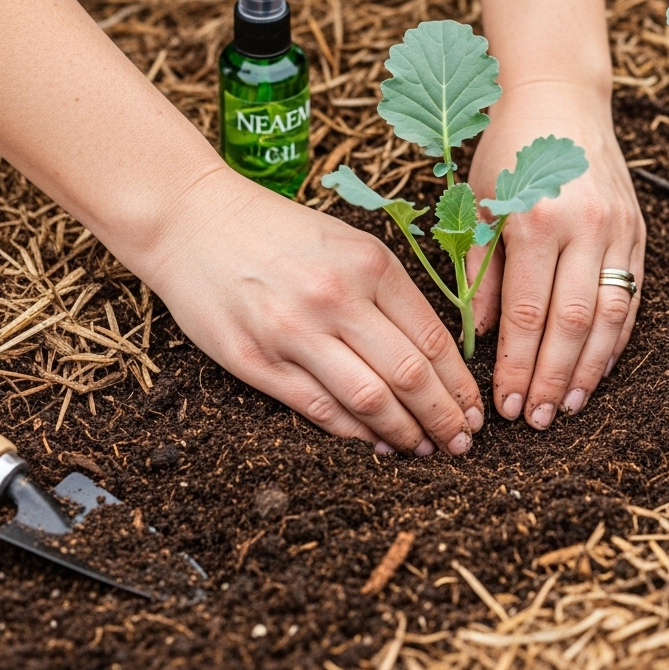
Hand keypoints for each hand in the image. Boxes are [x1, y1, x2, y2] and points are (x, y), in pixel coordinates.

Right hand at [138, 168, 483, 455]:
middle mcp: (336, 298)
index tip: (476, 410)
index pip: (433, 339)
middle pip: (410, 375)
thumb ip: (391, 292)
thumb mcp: (349, 243)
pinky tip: (376, 444)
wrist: (192, 219)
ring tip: (426, 450)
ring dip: (405, 433)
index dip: (461, 385)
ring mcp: (293, 332)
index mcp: (370, 265)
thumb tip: (436, 356)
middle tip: (463, 444)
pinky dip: (355, 433)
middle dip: (445, 418)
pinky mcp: (255, 360)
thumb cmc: (279, 232)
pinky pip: (319, 408)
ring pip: (369, 400)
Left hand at [465, 81, 644, 428]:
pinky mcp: (638, 232)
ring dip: (590, 369)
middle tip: (536, 419)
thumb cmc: (509, 151)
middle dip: (553, 378)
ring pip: (610, 316)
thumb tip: (475, 337)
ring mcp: (618, 230)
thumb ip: (478, 272)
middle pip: (572, 323)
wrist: (561, 96)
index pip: (528, 314)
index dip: (516, 365)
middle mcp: (584, 227)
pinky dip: (616, 338)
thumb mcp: (479, 204)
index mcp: (535, 220)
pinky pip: (633, 297)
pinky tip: (599, 368)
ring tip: (569, 406)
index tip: (504, 403)